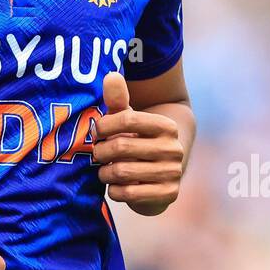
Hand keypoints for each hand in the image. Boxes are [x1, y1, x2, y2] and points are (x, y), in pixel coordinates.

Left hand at [93, 71, 184, 215]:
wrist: (160, 175)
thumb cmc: (137, 141)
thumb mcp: (128, 120)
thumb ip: (119, 99)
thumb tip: (111, 76)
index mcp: (166, 125)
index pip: (127, 119)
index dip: (104, 126)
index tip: (96, 132)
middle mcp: (173, 148)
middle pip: (121, 147)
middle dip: (101, 151)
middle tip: (97, 153)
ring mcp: (172, 172)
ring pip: (122, 172)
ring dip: (105, 172)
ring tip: (104, 169)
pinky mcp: (168, 194)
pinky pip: (129, 194)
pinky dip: (114, 190)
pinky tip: (114, 186)